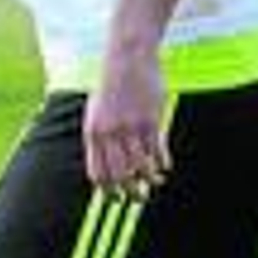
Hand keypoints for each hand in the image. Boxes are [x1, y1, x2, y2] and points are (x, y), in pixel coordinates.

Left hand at [84, 47, 171, 201]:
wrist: (126, 58)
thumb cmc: (110, 87)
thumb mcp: (97, 111)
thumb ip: (100, 137)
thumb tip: (105, 166)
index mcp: (92, 131)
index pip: (97, 172)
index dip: (106, 189)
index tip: (114, 198)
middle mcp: (110, 133)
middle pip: (120, 175)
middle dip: (129, 192)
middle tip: (138, 199)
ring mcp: (131, 128)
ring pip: (142, 167)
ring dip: (149, 180)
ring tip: (154, 183)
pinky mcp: (151, 121)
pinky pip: (158, 152)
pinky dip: (162, 164)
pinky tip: (164, 167)